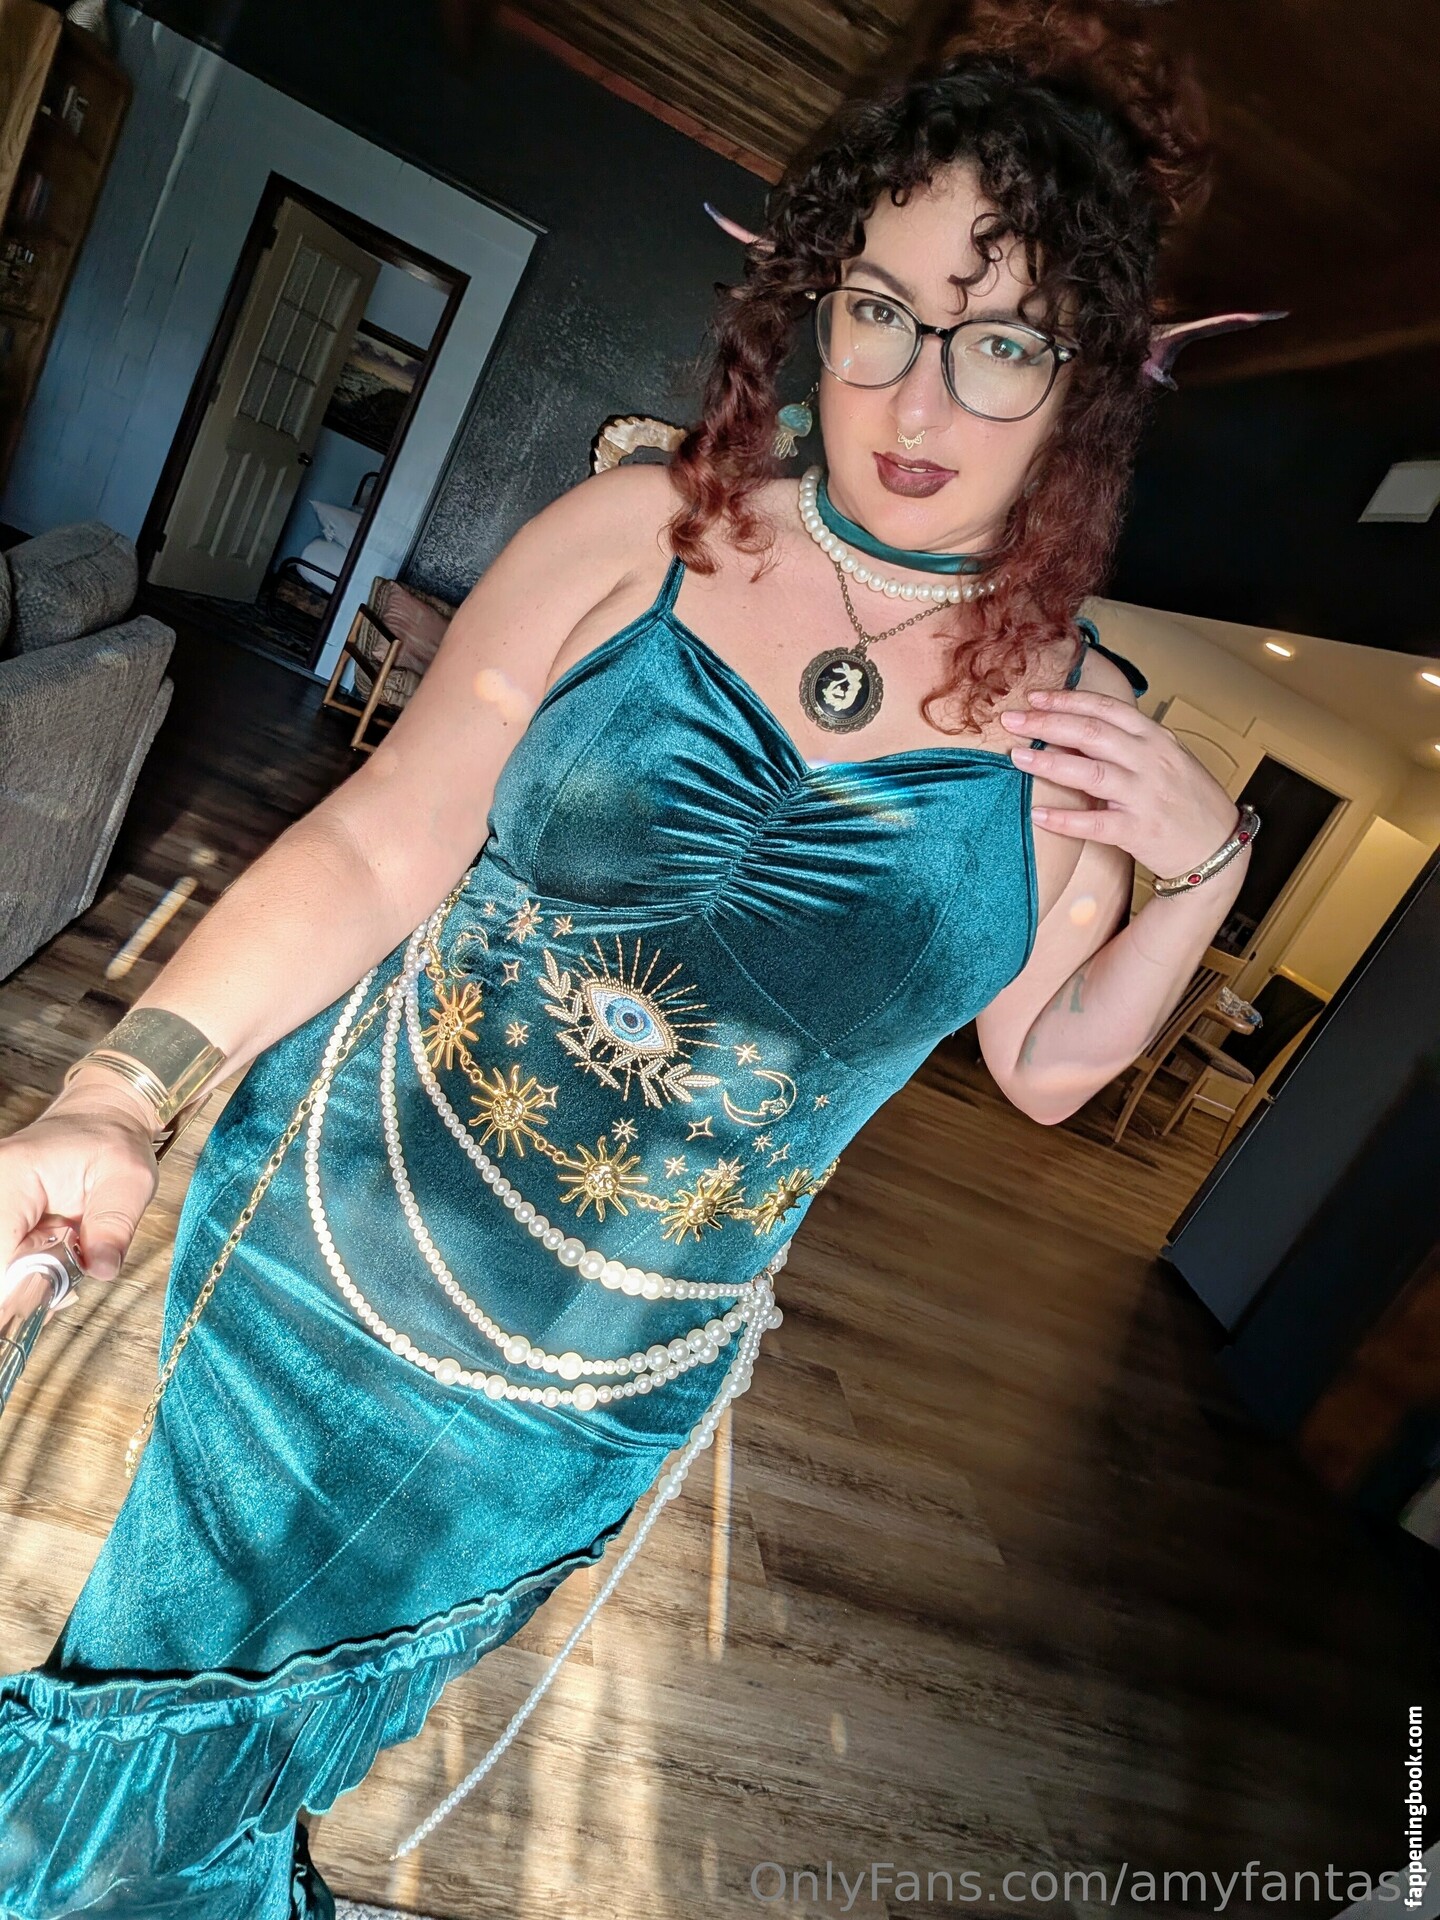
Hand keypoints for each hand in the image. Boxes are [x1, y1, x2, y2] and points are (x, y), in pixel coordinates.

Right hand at [0, 1082, 159, 1298]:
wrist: (100, 1121)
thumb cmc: (112, 1142)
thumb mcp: (129, 1179)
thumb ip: (115, 1225)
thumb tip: (102, 1268)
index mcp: (12, 1176)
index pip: (0, 1251)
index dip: (22, 1284)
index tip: (54, 1290)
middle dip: (29, 1284)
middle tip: (69, 1276)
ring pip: (3, 1270)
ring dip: (30, 1279)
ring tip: (68, 1256)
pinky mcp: (1, 1217)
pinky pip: (8, 1261)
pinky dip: (28, 1272)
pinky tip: (55, 1258)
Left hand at [1000, 687, 1243, 878]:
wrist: (1218, 846)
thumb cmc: (1188, 800)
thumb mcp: (1165, 758)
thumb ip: (1127, 743)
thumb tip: (1074, 729)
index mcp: (1155, 738)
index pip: (1105, 708)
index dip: (1066, 700)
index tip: (1034, 697)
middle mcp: (1150, 760)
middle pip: (1090, 732)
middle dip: (1046, 722)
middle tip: (1012, 720)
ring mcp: (1145, 795)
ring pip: (1090, 772)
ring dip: (1049, 762)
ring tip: (1017, 757)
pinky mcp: (1139, 830)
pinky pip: (1095, 823)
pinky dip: (1065, 820)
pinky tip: (1039, 814)